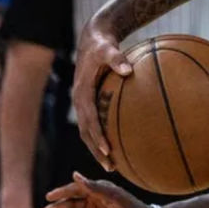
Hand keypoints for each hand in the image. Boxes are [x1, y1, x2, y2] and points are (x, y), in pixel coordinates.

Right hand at [71, 19, 131, 170]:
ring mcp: (83, 103)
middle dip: (96, 151)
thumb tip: (128, 70)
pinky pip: (94, 124)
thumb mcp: (108, 49)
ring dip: (97, 149)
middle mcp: (80, 101)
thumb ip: (117, 58)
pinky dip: (101, 137)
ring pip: (88, 132)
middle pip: (86, 132)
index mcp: (82, 93)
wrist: (93, 40)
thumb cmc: (102, 45)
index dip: (97, 135)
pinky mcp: (89, 102)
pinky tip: (117, 145)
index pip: (89, 119)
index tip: (107, 150)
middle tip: (110, 168)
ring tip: (111, 166)